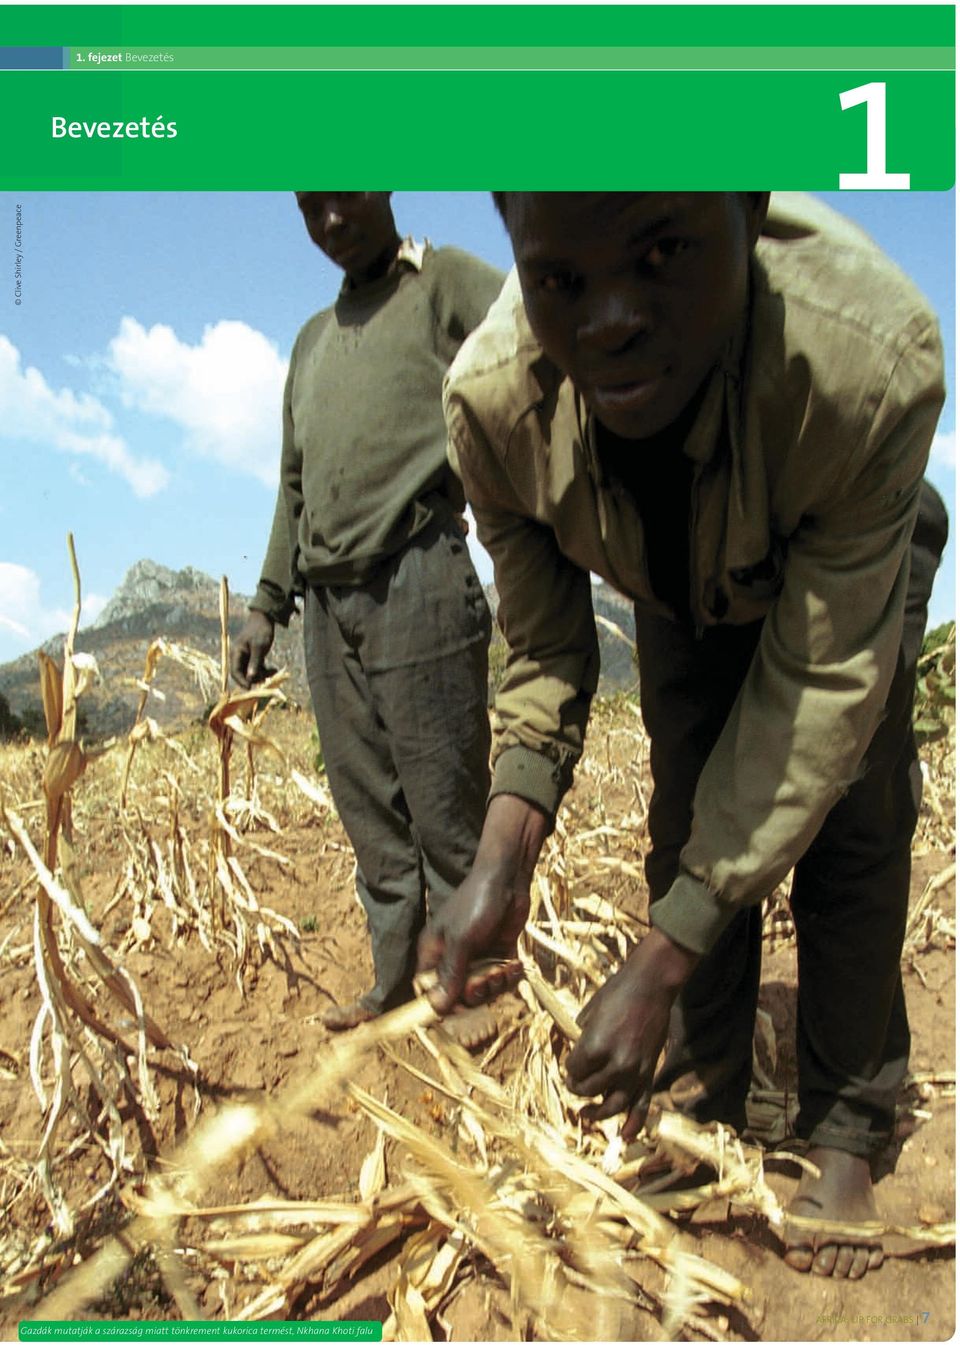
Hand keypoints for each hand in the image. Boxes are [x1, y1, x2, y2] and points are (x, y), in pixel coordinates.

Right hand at [231, 610, 275, 687]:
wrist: (265, 618)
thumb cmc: (260, 630)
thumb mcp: (259, 646)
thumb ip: (254, 662)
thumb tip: (250, 678)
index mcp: (236, 653)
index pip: (235, 672)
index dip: (242, 682)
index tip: (251, 688)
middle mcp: (240, 656)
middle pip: (243, 674)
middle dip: (254, 679)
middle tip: (266, 682)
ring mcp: (247, 657)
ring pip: (251, 672)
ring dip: (262, 675)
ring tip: (273, 671)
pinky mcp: (254, 657)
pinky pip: (257, 668)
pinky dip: (265, 670)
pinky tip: (274, 670)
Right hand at [418, 794, 549, 1011]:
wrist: (507, 880)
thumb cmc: (477, 904)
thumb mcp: (461, 941)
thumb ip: (451, 974)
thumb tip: (437, 1008)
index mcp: (432, 952)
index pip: (427, 990)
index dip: (440, 1002)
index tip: (459, 1006)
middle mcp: (451, 958)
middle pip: (457, 996)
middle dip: (474, 993)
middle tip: (486, 978)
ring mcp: (475, 958)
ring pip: (481, 991)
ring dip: (494, 985)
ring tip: (503, 969)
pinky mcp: (496, 956)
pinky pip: (498, 980)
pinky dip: (508, 977)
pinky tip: (515, 965)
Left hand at [566, 928, 698, 1139]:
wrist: (652, 985)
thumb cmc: (618, 991)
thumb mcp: (591, 1011)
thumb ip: (584, 1034)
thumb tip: (579, 1049)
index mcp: (595, 1046)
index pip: (574, 1070)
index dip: (570, 1068)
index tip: (570, 1063)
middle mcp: (615, 1063)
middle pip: (590, 1088)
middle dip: (578, 1088)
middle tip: (574, 1084)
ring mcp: (635, 1071)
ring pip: (613, 1104)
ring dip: (597, 1113)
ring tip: (586, 1114)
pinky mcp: (649, 1072)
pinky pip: (642, 1104)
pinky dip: (634, 1124)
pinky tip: (625, 1137)